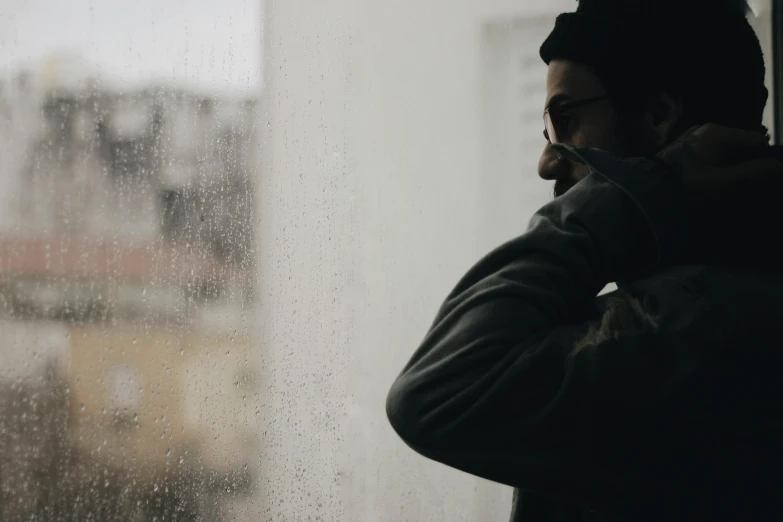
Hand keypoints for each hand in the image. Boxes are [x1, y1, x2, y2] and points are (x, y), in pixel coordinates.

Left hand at [657, 123, 780, 204]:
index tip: (761, 179)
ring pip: (723, 152)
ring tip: (727, 188)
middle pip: (739, 146)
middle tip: (743, 187)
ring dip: (729, 168)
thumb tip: (777, 166)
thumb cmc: (687, 187)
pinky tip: (711, 184)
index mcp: (719, 132)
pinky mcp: (680, 151)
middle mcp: (706, 130)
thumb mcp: (723, 182)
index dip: (763, 159)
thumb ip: (753, 172)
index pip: (756, 140)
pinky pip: (707, 156)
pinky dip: (714, 168)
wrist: (645, 193)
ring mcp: (691, 139)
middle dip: (745, 164)